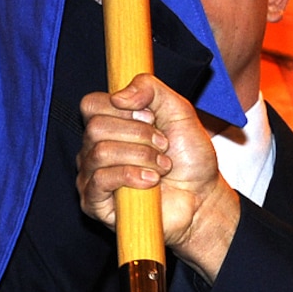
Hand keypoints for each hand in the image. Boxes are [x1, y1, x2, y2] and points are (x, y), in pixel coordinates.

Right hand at [77, 73, 239, 280]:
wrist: (202, 196)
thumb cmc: (189, 158)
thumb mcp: (178, 110)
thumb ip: (150, 88)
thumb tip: (118, 96)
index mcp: (109, 124)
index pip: (91, 104)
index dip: (123, 109)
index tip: (152, 118)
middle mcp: (94, 148)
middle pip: (96, 127)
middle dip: (139, 135)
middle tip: (163, 146)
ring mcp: (92, 176)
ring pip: (100, 152)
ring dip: (141, 157)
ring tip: (162, 166)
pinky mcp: (94, 203)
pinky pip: (101, 180)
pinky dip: (131, 176)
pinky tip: (151, 181)